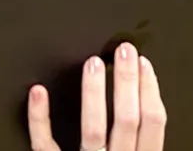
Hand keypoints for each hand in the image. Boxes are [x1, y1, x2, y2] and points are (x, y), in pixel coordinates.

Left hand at [27, 42, 165, 150]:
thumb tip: (147, 106)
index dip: (150, 90)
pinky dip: (40, 119)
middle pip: (127, 119)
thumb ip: (141, 142)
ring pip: (93, 128)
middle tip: (123, 51)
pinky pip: (46, 145)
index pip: (153, 123)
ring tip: (92, 63)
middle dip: (127, 82)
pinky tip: (38, 93)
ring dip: (94, 93)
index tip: (144, 63)